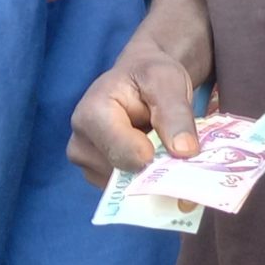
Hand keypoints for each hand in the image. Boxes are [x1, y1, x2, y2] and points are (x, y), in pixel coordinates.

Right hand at [69, 41, 200, 185]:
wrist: (139, 77)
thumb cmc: (150, 75)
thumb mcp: (168, 82)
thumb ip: (176, 114)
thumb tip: (184, 151)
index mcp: (92, 114)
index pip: (123, 153)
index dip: (153, 157)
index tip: (176, 149)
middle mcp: (80, 141)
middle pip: (124, 173)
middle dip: (154, 167)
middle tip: (174, 147)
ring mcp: (85, 162)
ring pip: (125, 185)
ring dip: (150, 173)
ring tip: (158, 145)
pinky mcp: (96, 174)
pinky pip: (124, 188)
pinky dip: (143, 179)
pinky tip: (151, 156)